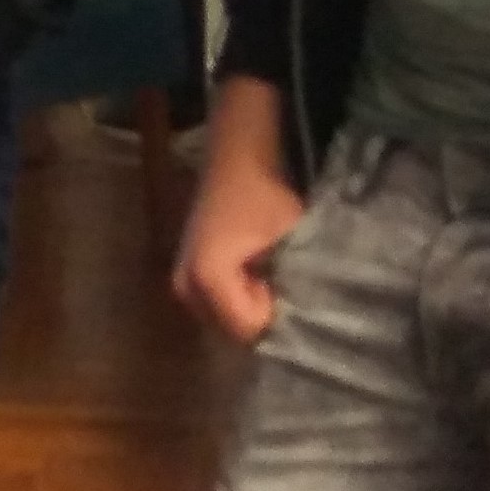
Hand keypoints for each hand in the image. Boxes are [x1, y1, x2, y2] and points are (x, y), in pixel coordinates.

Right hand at [173, 148, 296, 346]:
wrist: (235, 160)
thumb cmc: (264, 195)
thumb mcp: (290, 238)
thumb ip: (296, 282)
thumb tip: (308, 315)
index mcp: (207, 276)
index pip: (249, 328)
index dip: (275, 311)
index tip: (285, 281)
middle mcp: (185, 286)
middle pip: (233, 331)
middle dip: (260, 314)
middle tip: (279, 282)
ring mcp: (180, 283)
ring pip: (224, 321)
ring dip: (249, 308)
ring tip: (266, 275)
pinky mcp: (184, 276)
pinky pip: (216, 307)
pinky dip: (237, 299)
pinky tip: (251, 273)